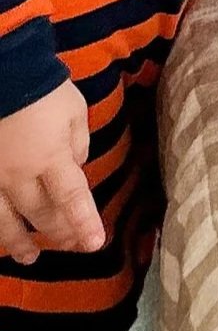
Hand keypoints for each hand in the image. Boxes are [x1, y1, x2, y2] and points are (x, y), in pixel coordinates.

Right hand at [0, 81, 101, 262]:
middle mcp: (17, 175)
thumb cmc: (40, 88)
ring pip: (4, 220)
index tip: (95, 244)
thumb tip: (76, 166)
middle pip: (40, 214)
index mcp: (50, 158)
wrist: (1, 73)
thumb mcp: (73, 112)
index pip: (72, 199)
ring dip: (18, 241)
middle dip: (58, 233)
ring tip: (28, 257)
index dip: (83, 223)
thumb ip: (77, 144)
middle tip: (71, 246)